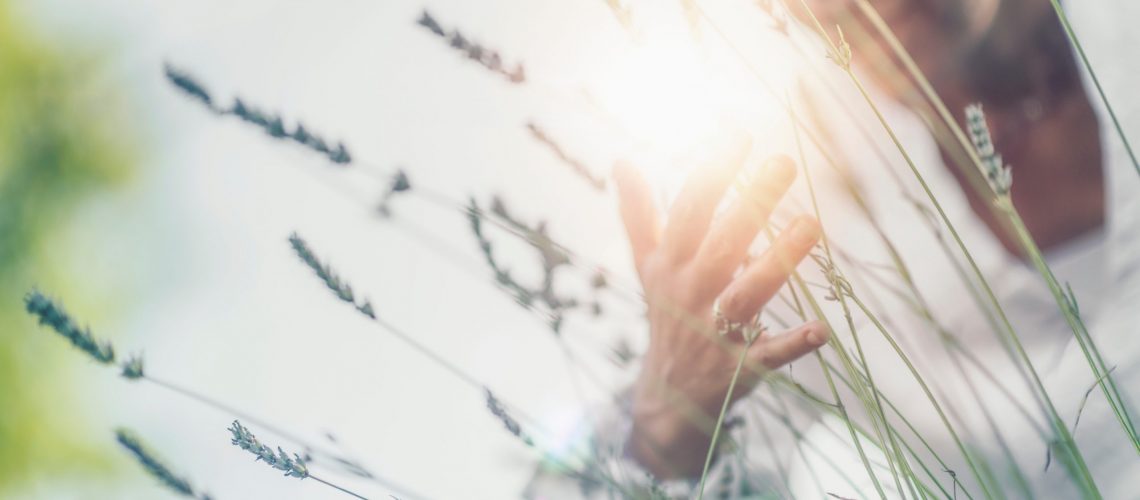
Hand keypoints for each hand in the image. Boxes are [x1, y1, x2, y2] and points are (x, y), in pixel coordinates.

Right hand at [613, 135, 828, 478]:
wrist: (665, 400)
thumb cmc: (666, 317)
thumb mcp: (649, 266)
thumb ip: (640, 214)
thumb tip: (621, 161)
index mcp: (670, 265)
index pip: (690, 212)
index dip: (714, 173)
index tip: (741, 134)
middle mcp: (689, 295)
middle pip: (721, 244)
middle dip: (751, 203)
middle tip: (785, 162)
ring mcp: (712, 333)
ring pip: (744, 295)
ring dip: (777, 263)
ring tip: (812, 225)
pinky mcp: (737, 370)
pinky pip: (766, 357)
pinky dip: (791, 345)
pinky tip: (820, 329)